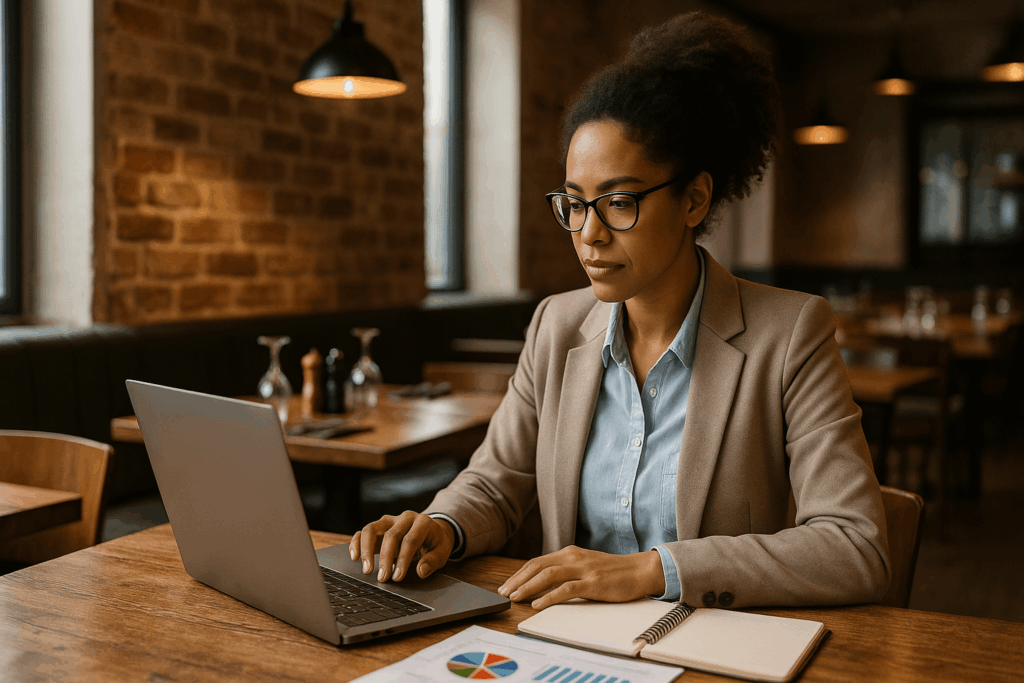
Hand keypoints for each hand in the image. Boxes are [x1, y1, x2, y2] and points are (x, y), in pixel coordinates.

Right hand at [348, 511, 454, 582]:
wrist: (433, 530)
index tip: (397, 577)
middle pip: (391, 536)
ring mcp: (390, 520)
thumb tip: (421, 571)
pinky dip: (356, 542)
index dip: (403, 559)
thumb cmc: (436, 543)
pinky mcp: (379, 525)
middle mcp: (405, 518)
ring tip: (366, 570)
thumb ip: (432, 561)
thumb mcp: (442, 552)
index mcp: (423, 522)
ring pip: (372, 529)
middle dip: (386, 559)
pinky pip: (364, 531)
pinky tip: (355, 557)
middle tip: (383, 578)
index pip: (410, 540)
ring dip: (366, 550)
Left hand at [498, 546, 664, 609]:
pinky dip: (549, 596)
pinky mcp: (592, 583)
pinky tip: (538, 604)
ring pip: (547, 576)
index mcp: (569, 553)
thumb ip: (566, 569)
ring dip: (528, 587)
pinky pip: (566, 589)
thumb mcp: (585, 565)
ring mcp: (583, 569)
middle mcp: (573, 557)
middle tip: (503, 593)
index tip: (507, 585)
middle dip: (517, 580)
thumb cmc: (613, 571)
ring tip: (515, 597)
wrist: (640, 570)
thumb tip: (543, 581)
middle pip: (537, 566)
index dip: (519, 573)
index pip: (537, 561)